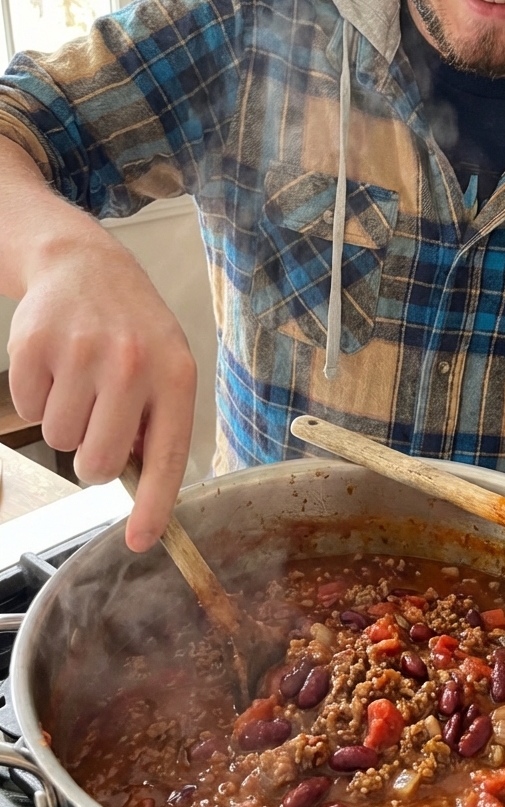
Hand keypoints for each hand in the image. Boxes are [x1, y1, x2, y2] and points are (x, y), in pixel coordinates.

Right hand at [7, 229, 195, 550]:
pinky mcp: (35, 344)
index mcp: (174, 374)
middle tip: (98, 423)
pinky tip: (57, 365)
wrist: (85, 266)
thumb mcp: (166, 365)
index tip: (141, 541)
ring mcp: (81, 352)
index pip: (165, 456)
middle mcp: (132, 363)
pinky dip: (37, 397)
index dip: (152, 506)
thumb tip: (138, 482)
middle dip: (92, 458)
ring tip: (81, 382)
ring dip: (65, 422)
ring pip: (59, 440)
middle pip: (97, 463)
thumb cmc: (132, 327)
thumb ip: (158, 422)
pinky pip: (28, 410)